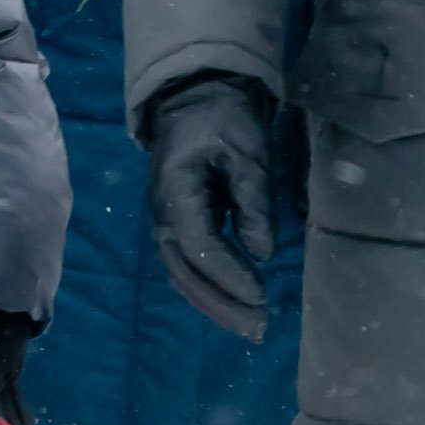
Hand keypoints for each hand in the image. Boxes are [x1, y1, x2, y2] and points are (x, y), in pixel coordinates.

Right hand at [140, 76, 285, 343]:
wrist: (194, 94)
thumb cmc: (223, 117)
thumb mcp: (247, 152)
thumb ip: (253, 201)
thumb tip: (262, 252)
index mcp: (175, 193)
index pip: (200, 247)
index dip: (229, 275)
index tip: (262, 294)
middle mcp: (162, 214)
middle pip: (186, 273)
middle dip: (222, 305)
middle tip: (259, 329)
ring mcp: (165, 221)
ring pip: (184, 275)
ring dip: (215, 305)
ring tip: (250, 327)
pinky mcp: (177, 223)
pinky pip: (189, 265)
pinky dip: (210, 289)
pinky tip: (235, 304)